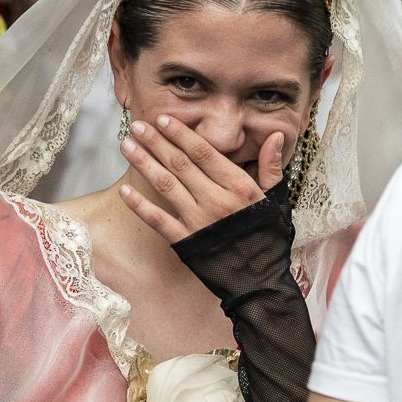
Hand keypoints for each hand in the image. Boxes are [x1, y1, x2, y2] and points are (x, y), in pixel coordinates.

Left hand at [118, 116, 288, 244]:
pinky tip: (124, 191)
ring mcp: (199, 221)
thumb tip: (274, 136)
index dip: (181, 134)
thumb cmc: (268, 240)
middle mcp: (216, 200)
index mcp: (239, 186)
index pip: (204, 152)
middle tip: (137, 126)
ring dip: (144, 163)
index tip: (163, 119)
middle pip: (180, 164)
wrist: (261, 282)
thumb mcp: (276, 201)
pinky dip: (140, 205)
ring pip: (166, 185)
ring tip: (126, 146)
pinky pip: (158, 220)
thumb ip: (271, 167)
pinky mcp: (186, 242)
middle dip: (156, 142)